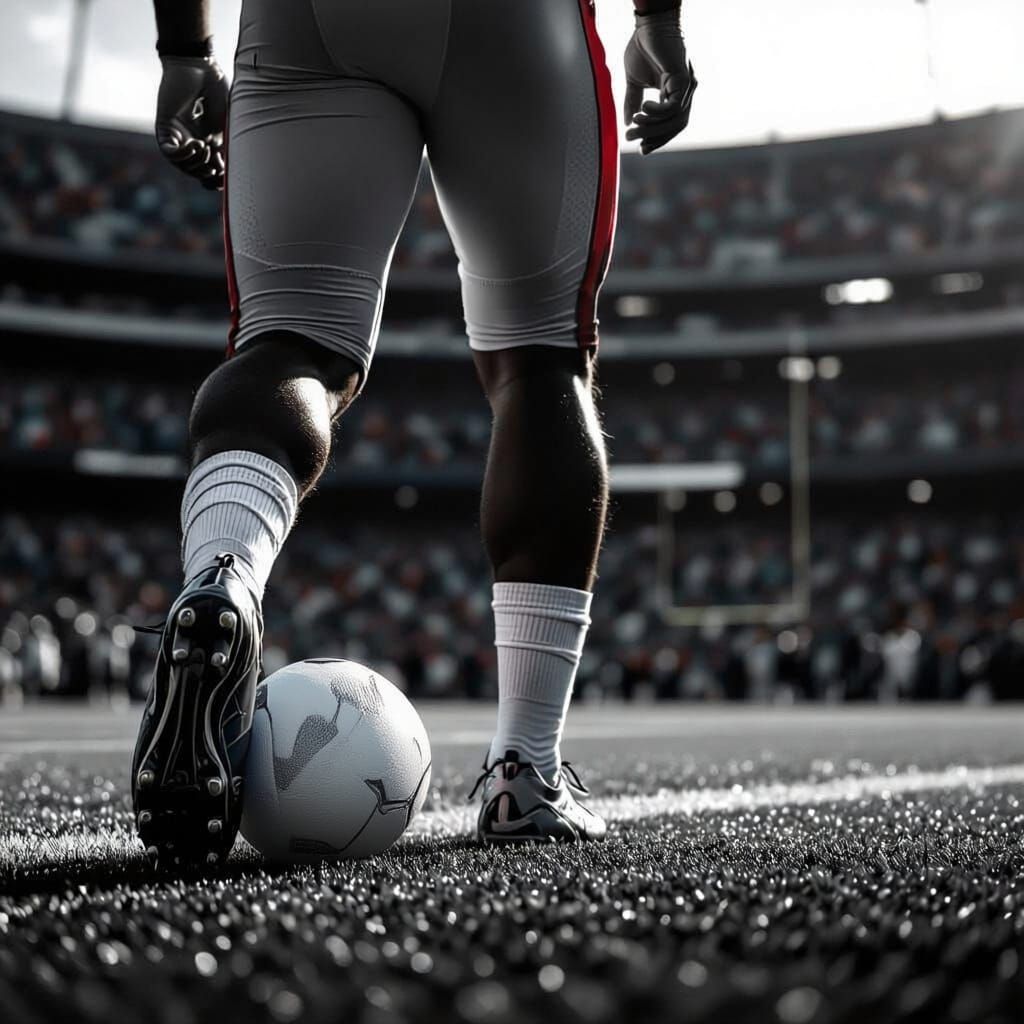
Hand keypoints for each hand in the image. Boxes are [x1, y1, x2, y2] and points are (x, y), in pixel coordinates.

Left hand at [155, 56, 227, 190]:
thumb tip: (218, 168)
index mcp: (204, 139)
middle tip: (216, 166)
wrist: (200, 66)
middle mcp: (188, 139)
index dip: (215, 179)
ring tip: (205, 149)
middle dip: (205, 174)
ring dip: (194, 164)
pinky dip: (182, 155)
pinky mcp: (165, 127)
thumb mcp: (224, 123)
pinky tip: (195, 145)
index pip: (206, 168)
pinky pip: (169, 152)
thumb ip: (220, 145)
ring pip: (180, 165)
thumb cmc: (215, 89)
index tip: (225, 179)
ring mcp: (176, 134)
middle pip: (193, 171)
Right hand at [623, 11, 696, 154]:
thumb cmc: (643, 47)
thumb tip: (628, 123)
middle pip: (676, 126)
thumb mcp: (635, 81)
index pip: (671, 124)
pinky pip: (672, 105)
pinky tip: (643, 111)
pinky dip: (657, 113)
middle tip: (633, 141)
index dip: (658, 138)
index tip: (642, 148)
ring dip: (652, 127)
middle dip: (655, 137)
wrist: (648, 24)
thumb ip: (633, 102)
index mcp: (675, 93)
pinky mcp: (684, 78)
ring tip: (634, 127)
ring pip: (674, 119)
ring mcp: (687, 85)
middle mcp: (685, 91)